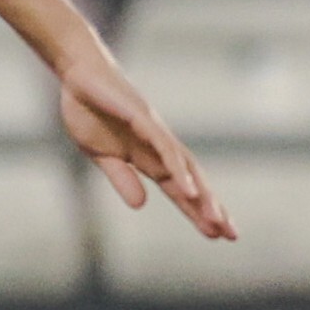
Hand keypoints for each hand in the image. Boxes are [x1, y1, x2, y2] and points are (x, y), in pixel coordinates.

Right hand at [58, 54, 232, 239]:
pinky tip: (190, 190)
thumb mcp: (102, 156)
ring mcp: (155, 132)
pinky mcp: (144, 119)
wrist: (78, 74)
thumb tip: (141, 205)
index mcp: (149, 158)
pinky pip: (166, 149)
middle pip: (192, 182)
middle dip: (211, 208)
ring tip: (217, 219)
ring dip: (202, 195)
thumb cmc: (90, 111)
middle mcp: (159, 147)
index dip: (196, 211)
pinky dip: (179, 170)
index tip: (217, 234)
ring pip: (186, 168)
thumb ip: (122, 179)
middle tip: (232, 234)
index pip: (179, 190)